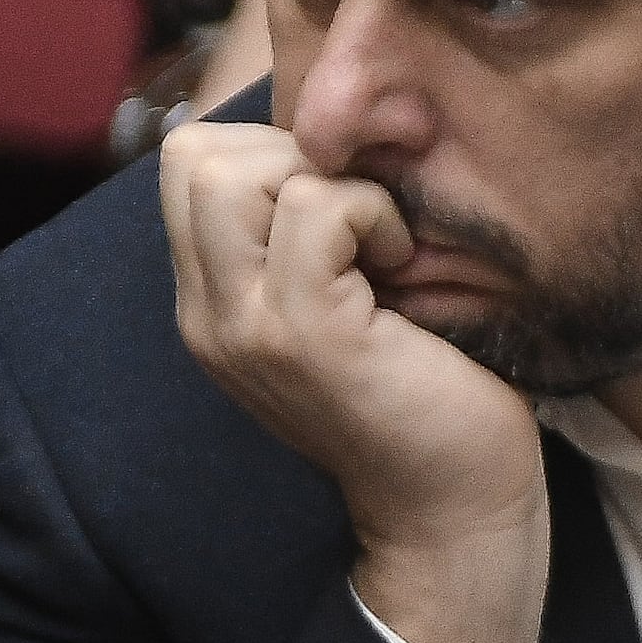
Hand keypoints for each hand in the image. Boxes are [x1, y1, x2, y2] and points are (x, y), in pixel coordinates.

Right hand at [159, 118, 549, 642]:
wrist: (453, 509)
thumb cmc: (423, 392)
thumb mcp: (337, 300)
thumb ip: (303, 231)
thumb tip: (332, 133)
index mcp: (210, 302)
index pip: (188, 162)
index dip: (270, 151)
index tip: (339, 207)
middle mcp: (207, 314)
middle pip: (194, 155)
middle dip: (290, 155)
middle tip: (358, 217)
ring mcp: (244, 326)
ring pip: (237, 172)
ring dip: (331, 184)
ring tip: (380, 244)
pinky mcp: (301, 335)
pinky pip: (313, 209)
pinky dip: (368, 212)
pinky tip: (402, 263)